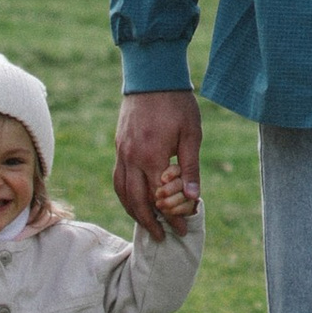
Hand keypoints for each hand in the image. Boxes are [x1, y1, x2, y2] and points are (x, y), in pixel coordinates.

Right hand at [115, 90, 200, 238]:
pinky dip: (125, 195)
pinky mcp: (119, 145)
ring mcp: (122, 152)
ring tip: (147, 224)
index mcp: (151, 156)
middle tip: (162, 237)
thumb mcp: (191, 134)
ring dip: (133, 212)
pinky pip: (118, 178)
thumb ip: (190, 167)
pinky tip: (134, 200)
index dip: (171, 217)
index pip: (159, 198)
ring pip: (122, 192)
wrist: (152, 75)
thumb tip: (192, 198)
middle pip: (136, 201)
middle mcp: (131, 158)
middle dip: (149, 222)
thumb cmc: (177, 103)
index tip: (182, 229)